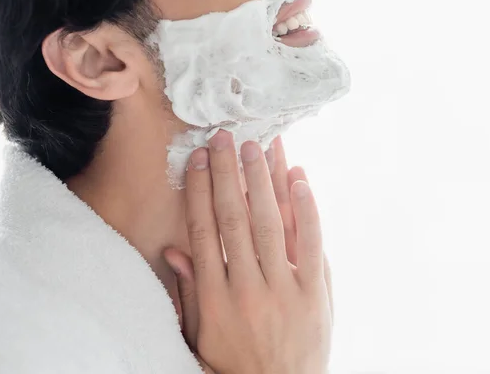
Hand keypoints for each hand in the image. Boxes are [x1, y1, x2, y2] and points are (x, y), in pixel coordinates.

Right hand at [164, 131, 332, 373]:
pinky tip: (299, 179)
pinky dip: (307, 210)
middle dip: (229, 174)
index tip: (199, 159)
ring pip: (270, 224)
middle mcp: (247, 287)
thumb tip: (174, 251)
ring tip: (257, 146)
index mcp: (215, 296)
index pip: (204, 230)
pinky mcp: (314, 294)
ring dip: (263, 180)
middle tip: (226, 138)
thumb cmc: (236, 363)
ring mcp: (283, 289)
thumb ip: (189, 292)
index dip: (201, 190)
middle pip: (235, 218)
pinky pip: (311, 245)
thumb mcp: (201, 333)